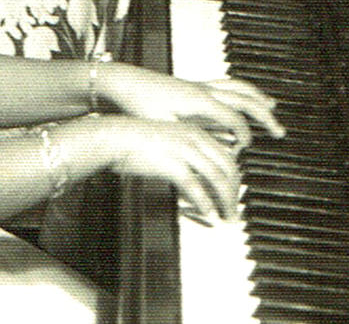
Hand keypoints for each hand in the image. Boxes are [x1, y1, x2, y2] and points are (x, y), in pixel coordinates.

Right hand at [99, 115, 241, 220]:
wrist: (113, 136)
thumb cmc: (134, 141)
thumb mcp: (167, 143)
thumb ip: (185, 158)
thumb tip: (194, 181)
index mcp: (194, 133)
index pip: (226, 156)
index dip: (234, 178)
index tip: (233, 194)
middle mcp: (194, 139)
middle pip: (227, 167)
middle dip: (234, 192)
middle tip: (233, 210)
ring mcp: (184, 150)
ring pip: (217, 177)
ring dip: (225, 200)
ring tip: (226, 216)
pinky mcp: (172, 163)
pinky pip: (196, 186)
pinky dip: (205, 202)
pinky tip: (208, 213)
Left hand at [100, 64, 284, 150]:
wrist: (122, 83)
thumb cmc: (139, 105)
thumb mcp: (164, 128)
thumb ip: (189, 142)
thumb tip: (208, 161)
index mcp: (198, 101)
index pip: (233, 117)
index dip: (243, 133)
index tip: (247, 147)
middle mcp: (203, 90)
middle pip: (244, 99)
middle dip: (264, 115)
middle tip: (279, 130)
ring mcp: (199, 85)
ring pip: (237, 87)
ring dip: (256, 97)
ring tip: (272, 107)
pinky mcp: (193, 84)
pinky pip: (226, 85)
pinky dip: (240, 91)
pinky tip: (241, 100)